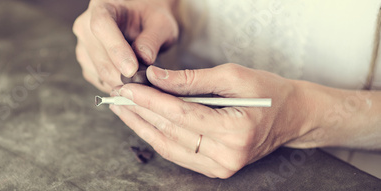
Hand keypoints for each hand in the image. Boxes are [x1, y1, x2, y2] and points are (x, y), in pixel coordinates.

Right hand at [73, 0, 178, 92]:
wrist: (143, 24)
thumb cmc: (150, 19)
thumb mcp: (160, 23)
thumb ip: (153, 38)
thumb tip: (144, 58)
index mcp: (103, 6)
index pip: (102, 26)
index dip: (116, 49)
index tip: (132, 69)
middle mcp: (86, 24)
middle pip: (98, 55)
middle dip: (122, 74)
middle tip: (144, 82)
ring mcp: (83, 44)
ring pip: (98, 71)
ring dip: (121, 81)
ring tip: (141, 77)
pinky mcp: (85, 61)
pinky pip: (98, 80)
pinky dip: (115, 84)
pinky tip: (130, 79)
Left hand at [109, 64, 314, 177]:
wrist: (292, 116)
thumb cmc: (267, 91)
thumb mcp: (232, 76)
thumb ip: (191, 79)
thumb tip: (155, 77)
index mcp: (236, 130)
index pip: (180, 115)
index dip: (150, 101)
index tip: (127, 88)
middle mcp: (228, 155)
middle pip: (171, 132)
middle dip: (140, 112)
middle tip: (118, 96)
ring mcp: (222, 167)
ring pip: (169, 147)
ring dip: (142, 127)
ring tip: (122, 109)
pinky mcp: (216, 170)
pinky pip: (178, 154)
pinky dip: (157, 137)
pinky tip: (142, 123)